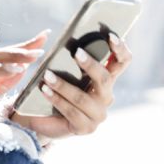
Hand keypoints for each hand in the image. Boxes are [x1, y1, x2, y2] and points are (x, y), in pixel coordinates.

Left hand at [10, 31, 132, 139]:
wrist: (41, 118)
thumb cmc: (55, 87)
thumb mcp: (61, 69)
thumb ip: (63, 55)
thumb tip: (51, 35)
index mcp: (106, 79)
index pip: (122, 62)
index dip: (120, 49)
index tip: (110, 36)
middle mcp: (106, 97)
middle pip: (105, 79)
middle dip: (91, 65)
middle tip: (75, 52)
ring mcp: (98, 114)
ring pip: (83, 98)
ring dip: (64, 85)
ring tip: (47, 75)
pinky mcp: (85, 128)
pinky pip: (71, 112)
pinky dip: (57, 100)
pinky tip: (45, 90)